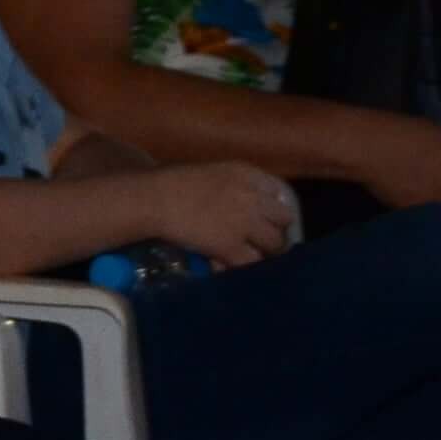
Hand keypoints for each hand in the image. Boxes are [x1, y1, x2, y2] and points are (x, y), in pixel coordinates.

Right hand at [152, 161, 298, 267]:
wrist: (155, 198)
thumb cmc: (172, 182)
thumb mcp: (211, 173)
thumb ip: (232, 186)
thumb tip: (241, 206)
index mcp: (246, 174)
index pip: (279, 192)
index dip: (273, 208)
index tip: (266, 217)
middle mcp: (253, 197)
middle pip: (284, 219)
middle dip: (276, 230)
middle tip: (264, 241)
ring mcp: (245, 223)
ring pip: (275, 243)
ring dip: (266, 251)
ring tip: (252, 257)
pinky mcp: (232, 246)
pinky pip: (252, 262)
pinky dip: (245, 267)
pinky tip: (233, 265)